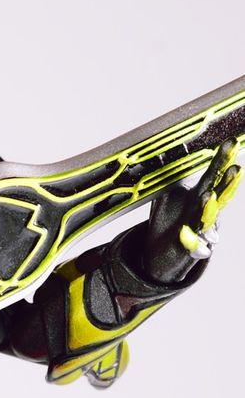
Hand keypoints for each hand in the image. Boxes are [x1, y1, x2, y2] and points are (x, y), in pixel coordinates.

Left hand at [143, 140, 240, 283]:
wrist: (161, 255)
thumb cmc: (170, 220)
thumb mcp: (170, 194)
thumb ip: (177, 178)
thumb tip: (174, 157)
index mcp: (199, 194)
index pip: (213, 175)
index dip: (222, 160)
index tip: (232, 142)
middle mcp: (203, 211)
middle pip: (216, 193)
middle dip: (226, 182)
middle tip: (236, 169)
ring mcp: (196, 230)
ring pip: (206, 218)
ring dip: (207, 208)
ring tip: (207, 197)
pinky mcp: (187, 249)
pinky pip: (191, 245)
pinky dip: (192, 244)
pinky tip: (195, 243)